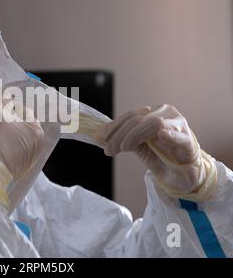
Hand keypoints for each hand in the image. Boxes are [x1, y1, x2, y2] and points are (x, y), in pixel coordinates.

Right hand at [0, 97, 43, 209]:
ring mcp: (27, 160)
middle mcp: (37, 146)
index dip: (4, 105)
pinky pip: (8, 151)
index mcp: (36, 130)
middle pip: (17, 124)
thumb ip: (1, 98)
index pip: (20, 109)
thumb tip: (4, 95)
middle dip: (1, 119)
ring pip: (12, 138)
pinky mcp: (16, 170)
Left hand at [95, 104, 214, 196]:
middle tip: (109, 150)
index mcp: (153, 113)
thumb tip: (99, 138)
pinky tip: (161, 136)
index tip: (100, 138)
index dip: (114, 126)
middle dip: (119, 135)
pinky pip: (179, 135)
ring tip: (123, 148)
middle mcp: (165, 114)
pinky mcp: (189, 141)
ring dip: (134, 136)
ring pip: (153, 123)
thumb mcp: (139, 147)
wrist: (185, 175)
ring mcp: (179, 125)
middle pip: (138, 119)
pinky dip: (170, 135)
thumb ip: (124, 140)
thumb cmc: (162, 157)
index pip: (130, 116)